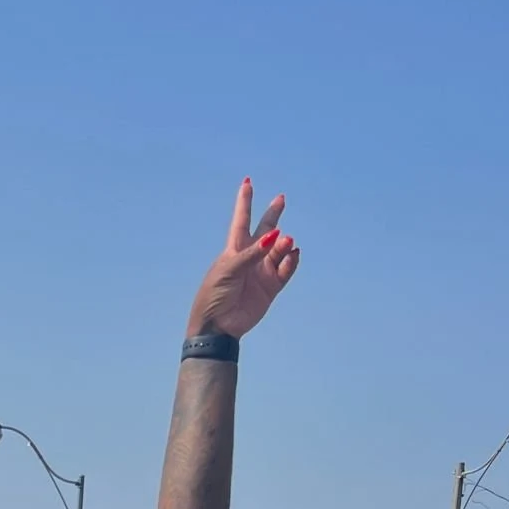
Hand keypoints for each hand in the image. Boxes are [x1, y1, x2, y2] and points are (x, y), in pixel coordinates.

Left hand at [186, 180, 299, 341]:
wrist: (218, 326)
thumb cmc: (215, 294)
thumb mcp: (230, 269)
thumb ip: (253, 253)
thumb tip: (276, 236)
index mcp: (234, 249)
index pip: (241, 220)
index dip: (245, 202)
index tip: (247, 183)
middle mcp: (250, 257)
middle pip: (265, 230)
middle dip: (273, 214)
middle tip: (281, 198)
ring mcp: (261, 272)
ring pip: (279, 250)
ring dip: (285, 244)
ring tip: (287, 242)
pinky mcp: (271, 288)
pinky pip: (286, 270)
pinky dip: (291, 261)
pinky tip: (293, 254)